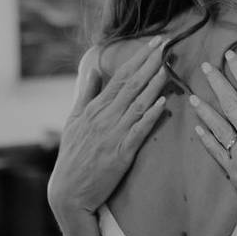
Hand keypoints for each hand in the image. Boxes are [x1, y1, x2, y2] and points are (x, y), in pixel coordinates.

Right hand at [47, 38, 167, 217]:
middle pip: (131, 84)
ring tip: (168, 67)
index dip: (140, 58)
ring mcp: (112, 135)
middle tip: (167, 43)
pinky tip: (163, 103)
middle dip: (150, 62)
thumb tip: (94, 70)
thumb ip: (86, 94)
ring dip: (154, 85)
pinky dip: (150, 116)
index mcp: (94, 108)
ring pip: (137, 104)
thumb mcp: (73, 120)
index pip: (121, 76)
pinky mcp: (120, 154)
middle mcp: (104, 117)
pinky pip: (138, 131)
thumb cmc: (72, 156)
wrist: (68, 193)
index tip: (155, 42)